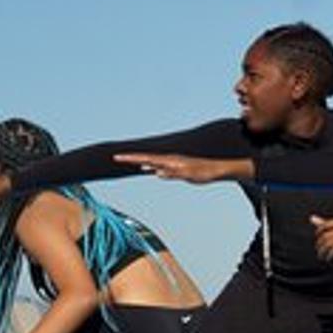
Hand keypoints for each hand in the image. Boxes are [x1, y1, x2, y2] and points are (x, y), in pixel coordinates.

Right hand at [115, 154, 239, 184]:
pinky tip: (146, 170)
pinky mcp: (175, 168)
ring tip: (126, 162)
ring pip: (151, 162)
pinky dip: (149, 167)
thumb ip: (173, 173)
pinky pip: (158, 167)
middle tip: (116, 157)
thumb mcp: (189, 174)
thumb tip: (157, 173)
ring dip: (138, 162)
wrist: (217, 170)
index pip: (147, 158)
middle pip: (146, 158)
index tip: (118, 157)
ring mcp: (172, 163)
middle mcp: (169, 160)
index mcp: (170, 161)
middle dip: (131, 158)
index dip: (132, 158)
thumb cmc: (205, 172)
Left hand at [310, 216, 332, 261]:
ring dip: (323, 251)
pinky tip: (328, 258)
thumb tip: (311, 218)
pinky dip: (330, 255)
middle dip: (320, 244)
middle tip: (318, 250)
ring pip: (329, 244)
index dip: (319, 232)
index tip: (317, 238)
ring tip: (321, 256)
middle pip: (326, 236)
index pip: (325, 225)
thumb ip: (326, 223)